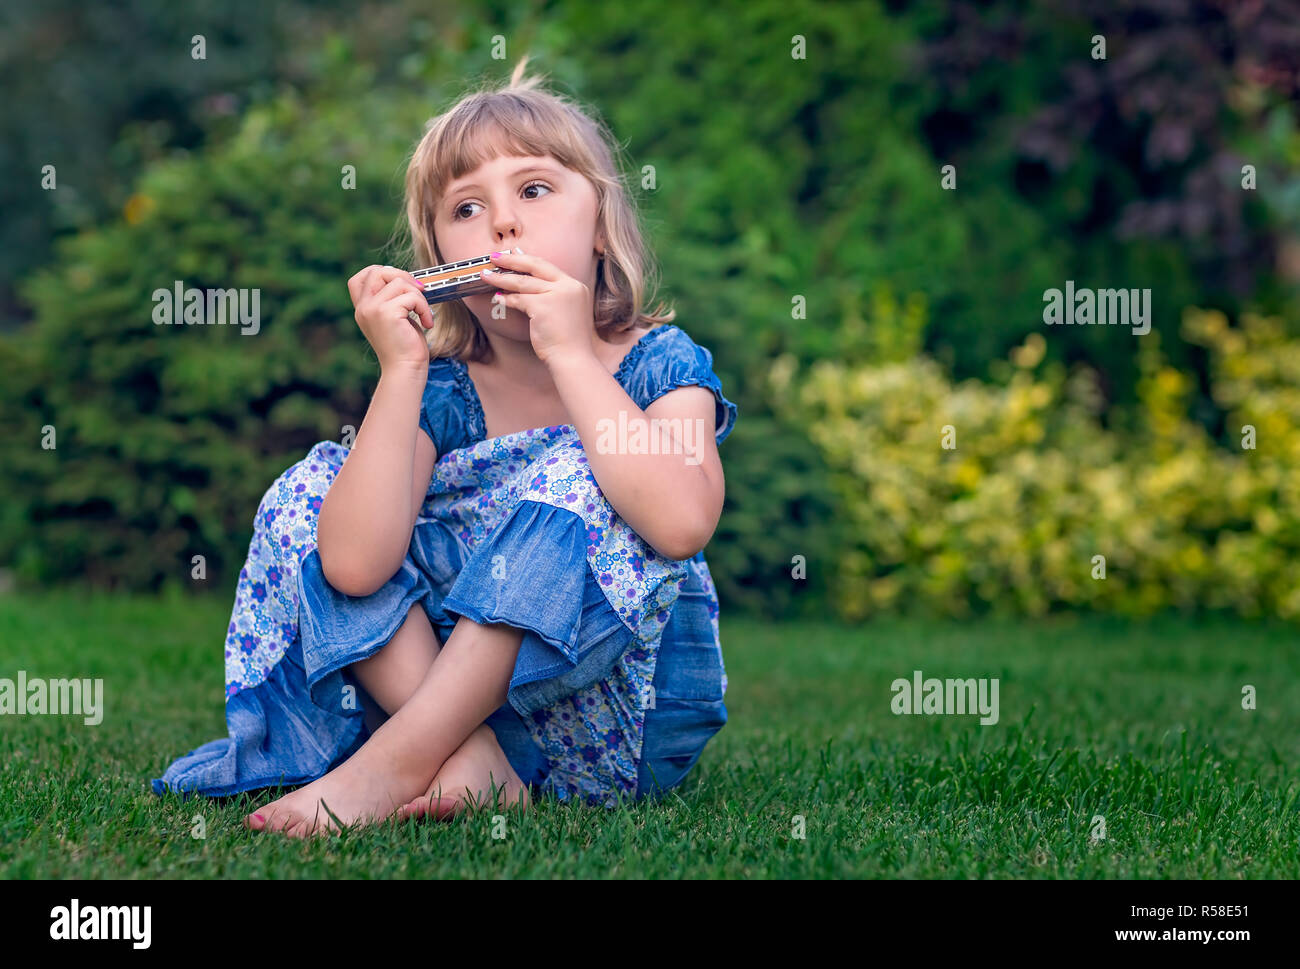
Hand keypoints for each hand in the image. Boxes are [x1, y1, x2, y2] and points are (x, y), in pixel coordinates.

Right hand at [347, 265, 433, 373]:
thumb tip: (405, 278)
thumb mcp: (394, 319)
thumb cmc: (405, 348)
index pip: (360, 278)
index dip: (380, 272)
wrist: (406, 370)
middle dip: (403, 276)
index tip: (402, 283)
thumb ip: (392, 300)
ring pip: (399, 282)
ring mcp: (372, 309)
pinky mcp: (386, 313)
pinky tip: (427, 323)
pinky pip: (412, 296)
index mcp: (362, 309)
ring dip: (419, 296)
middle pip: (378, 271)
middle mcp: (363, 308)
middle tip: (420, 292)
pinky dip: (425, 308)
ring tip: (424, 314)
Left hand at [481, 250, 594, 366]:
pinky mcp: (544, 306)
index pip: (548, 267)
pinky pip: (519, 299)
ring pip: (523, 282)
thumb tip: (525, 288)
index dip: (528, 261)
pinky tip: (498, 298)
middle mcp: (569, 287)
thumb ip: (552, 297)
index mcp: (576, 287)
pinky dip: (507, 299)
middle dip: (512, 260)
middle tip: (495, 257)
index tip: (513, 256)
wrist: (574, 359)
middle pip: (535, 266)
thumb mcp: (565, 312)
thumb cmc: (568, 342)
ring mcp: (557, 294)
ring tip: (487, 276)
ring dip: (502, 278)